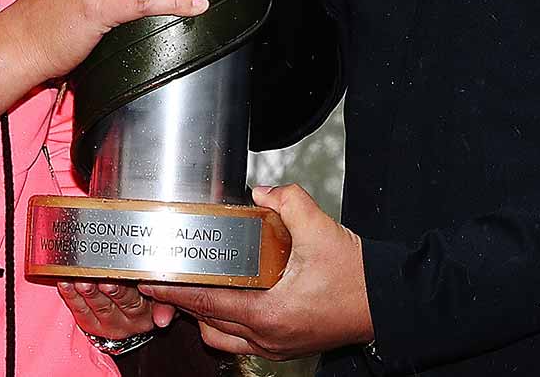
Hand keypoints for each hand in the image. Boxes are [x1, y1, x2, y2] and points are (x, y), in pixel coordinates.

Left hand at [57, 280, 175, 338]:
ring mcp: (108, 324)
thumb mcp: (162, 299)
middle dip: (105, 288)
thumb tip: (164, 320)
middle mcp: (128, 321)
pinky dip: (71, 295)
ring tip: (79, 278)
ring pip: (97, 305)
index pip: (135, 299)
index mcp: (146, 313)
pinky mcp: (91, 326)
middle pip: (116, 301)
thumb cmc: (148, 298)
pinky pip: (79, 310)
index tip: (116, 276)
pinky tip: (65, 282)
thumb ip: (164, 300)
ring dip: (87, 290)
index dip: (124, 288)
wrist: (135, 318)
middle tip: (97, 276)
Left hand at [142, 184, 372, 360]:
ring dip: (207, 318)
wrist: (388, 302)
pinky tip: (232, 300)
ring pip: (223, 339)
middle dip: (184, 305)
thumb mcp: (321, 230)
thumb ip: (288, 202)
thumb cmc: (357, 277)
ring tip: (198, 291)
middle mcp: (268, 338)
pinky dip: (229, 325)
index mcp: (269, 314)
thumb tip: (262, 192)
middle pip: (208, 325)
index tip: (152, 282)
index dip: (175, 293)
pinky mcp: (287, 346)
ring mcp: (277, 347)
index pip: (207, 304)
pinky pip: (243, 342)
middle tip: (168, 282)